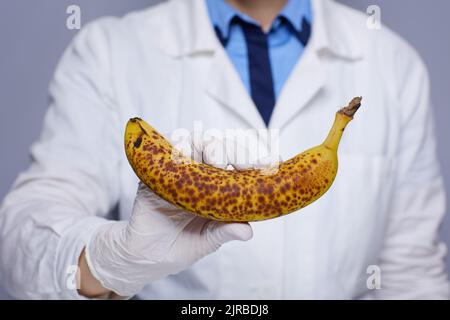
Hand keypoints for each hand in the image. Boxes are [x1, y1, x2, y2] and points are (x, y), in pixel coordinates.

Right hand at [79, 133, 254, 297]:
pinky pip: (165, 148)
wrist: (150, 255)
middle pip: (219, 145)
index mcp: (219, 183)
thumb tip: (247, 232)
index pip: (237, 160)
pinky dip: (176, 148)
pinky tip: (185, 159)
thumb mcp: (208, 239)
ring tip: (216, 163)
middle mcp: (200, 170)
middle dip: (233, 149)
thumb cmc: (184, 243)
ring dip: (207, 146)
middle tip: (242, 164)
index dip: (252, 158)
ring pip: (194, 140)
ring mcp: (178, 167)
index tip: (267, 165)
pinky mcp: (156, 170)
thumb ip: (224, 232)